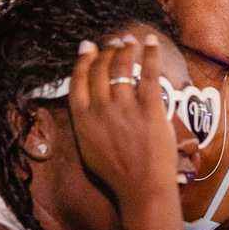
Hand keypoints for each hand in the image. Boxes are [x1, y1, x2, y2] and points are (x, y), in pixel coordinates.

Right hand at [68, 34, 179, 206]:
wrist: (142, 189)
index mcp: (83, 119)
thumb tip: (88, 104)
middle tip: (114, 42)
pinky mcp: (150, 108)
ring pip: (122, 67)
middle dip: (107, 51)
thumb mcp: (88, 150)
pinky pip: (149, 74)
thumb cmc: (117, 176)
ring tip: (129, 40)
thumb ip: (86, 124)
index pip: (78, 80)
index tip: (87, 47)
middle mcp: (101, 108)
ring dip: (125, 49)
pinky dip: (149, 54)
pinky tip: (150, 42)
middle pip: (100, 69)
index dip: (82, 60)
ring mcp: (125, 107)